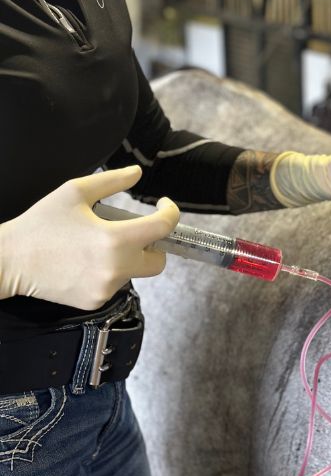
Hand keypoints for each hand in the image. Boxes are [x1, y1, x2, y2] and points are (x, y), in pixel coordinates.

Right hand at [0, 165, 179, 310]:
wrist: (10, 260)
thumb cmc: (41, 224)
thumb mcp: (75, 192)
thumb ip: (112, 181)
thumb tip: (137, 174)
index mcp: (115, 239)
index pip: (163, 228)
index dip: (170, 213)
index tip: (163, 206)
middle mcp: (116, 268)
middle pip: (159, 261)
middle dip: (154, 246)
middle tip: (136, 232)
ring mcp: (106, 289)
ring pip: (134, 272)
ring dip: (127, 258)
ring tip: (97, 245)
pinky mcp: (95, 302)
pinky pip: (114, 285)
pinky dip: (108, 273)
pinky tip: (85, 262)